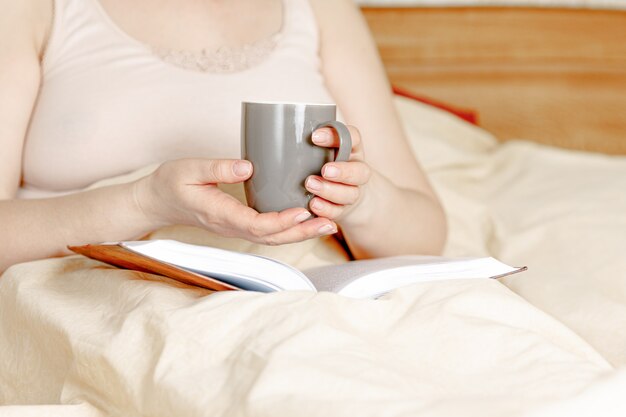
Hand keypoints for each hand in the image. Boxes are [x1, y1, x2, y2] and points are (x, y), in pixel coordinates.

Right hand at [133, 159, 337, 244]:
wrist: (157, 201)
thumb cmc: (171, 183)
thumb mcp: (189, 168)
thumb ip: (218, 167)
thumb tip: (249, 166)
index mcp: (219, 214)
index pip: (256, 225)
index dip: (282, 221)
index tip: (304, 210)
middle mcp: (230, 226)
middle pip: (271, 237)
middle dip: (302, 233)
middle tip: (330, 223)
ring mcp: (235, 228)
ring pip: (272, 238)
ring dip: (301, 234)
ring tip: (328, 225)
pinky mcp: (239, 224)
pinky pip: (268, 232)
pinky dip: (290, 229)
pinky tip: (307, 220)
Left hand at [305, 126, 370, 221]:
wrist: (343, 194)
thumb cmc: (323, 163)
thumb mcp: (319, 149)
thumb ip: (305, 142)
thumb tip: (272, 134)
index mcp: (352, 149)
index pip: (352, 137)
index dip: (337, 136)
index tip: (315, 136)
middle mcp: (357, 170)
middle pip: (360, 171)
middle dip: (343, 171)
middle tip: (325, 170)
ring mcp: (352, 192)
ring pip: (350, 193)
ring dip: (331, 190)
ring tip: (311, 185)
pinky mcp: (344, 209)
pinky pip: (339, 211)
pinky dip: (326, 209)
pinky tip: (313, 205)